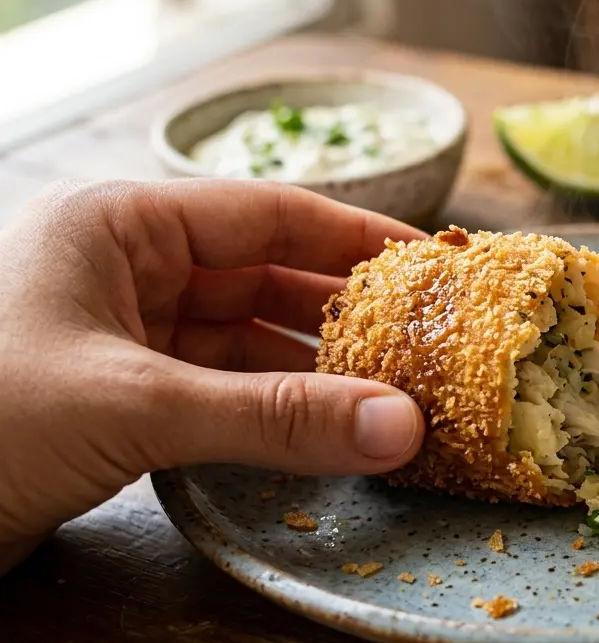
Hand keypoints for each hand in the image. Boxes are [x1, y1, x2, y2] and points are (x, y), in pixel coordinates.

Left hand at [0, 179, 427, 572]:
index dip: (358, 236)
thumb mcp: (134, 406)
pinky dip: (273, 410)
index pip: (269, 213)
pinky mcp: (120, 398)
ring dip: (315, 370)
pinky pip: (221, 391)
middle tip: (429, 342)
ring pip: (248, 340)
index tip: (433, 263)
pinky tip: (326, 429)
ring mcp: (124, 335)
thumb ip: (273, 418)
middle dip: (345, 313)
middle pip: (266, 276)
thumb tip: (400, 427)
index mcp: (120, 225)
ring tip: (394, 393)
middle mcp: (127, 269)